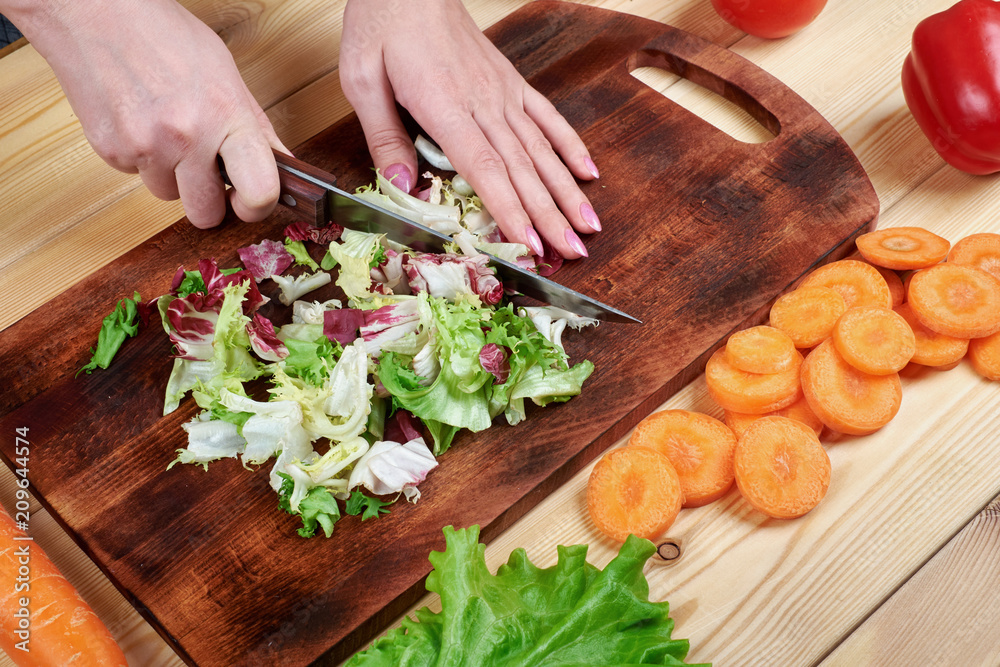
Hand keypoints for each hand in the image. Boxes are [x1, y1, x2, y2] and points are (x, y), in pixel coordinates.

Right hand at [13, 0, 286, 227]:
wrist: (94, 13)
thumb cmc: (165, 35)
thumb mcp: (226, 75)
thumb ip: (255, 127)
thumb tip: (282, 166)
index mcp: (226, 116)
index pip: (259, 192)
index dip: (257, 207)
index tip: (252, 202)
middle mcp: (186, 137)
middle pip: (206, 215)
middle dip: (209, 200)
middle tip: (207, 173)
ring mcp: (145, 147)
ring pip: (169, 195)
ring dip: (172, 175)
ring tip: (167, 130)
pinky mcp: (110, 151)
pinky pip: (137, 176)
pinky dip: (142, 158)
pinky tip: (140, 120)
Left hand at [339, 0, 600, 258]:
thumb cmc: (382, 22)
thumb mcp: (362, 78)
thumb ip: (384, 134)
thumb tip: (401, 185)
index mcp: (445, 105)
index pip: (485, 169)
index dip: (511, 211)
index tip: (531, 245)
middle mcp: (483, 102)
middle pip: (522, 168)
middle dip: (549, 215)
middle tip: (572, 253)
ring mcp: (502, 92)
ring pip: (541, 149)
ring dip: (567, 191)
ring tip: (589, 225)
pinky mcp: (509, 82)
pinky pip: (547, 116)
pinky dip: (570, 145)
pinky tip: (588, 171)